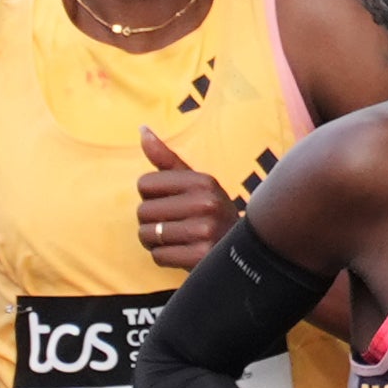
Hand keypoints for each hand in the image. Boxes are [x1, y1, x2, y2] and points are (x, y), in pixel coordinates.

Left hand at [133, 128, 235, 270]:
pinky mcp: (201, 256)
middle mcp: (206, 203)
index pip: (145, 184)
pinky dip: (163, 257)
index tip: (170, 202)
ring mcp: (205, 231)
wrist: (246, 250)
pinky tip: (180, 253)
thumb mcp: (196, 183)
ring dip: (155, 241)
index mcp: (202, 181)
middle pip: (143, 211)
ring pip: (148, 235)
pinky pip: (158, 256)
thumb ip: (166, 159)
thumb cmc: (210, 213)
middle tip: (171, 225)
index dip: (151, 196)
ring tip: (175, 239)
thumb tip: (142, 129)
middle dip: (150, 222)